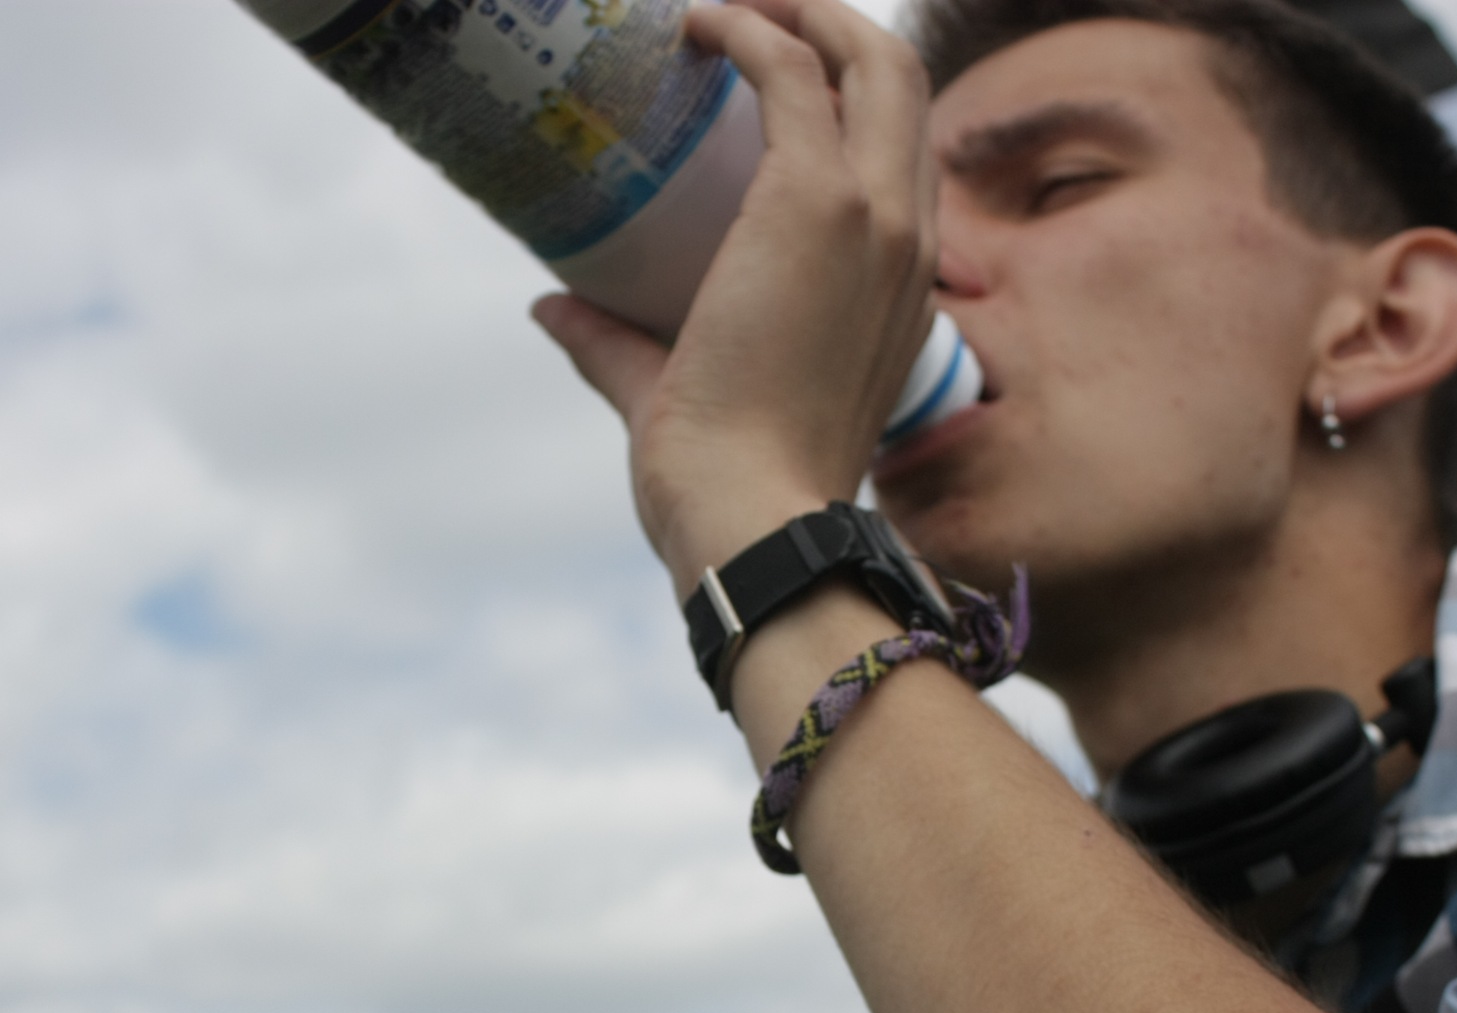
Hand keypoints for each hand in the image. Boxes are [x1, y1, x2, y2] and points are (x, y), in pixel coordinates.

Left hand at [532, 0, 938, 593]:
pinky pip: (791, 69)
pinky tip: (690, 28)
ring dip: (797, 9)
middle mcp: (907, 242)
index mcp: (900, 292)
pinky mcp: (817, 200)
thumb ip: (617, 345)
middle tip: (751, 12)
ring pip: (871, 56)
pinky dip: (745, 29)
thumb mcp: (673, 392)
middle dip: (833, 24)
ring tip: (721, 5)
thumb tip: (548, 305)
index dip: (848, 100)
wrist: (752, 518)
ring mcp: (874, 216)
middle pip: (903, 80)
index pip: (901, 156)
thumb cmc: (724, 484)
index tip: (773, 77)